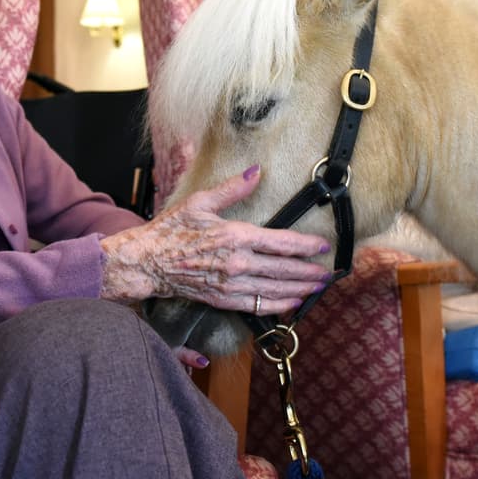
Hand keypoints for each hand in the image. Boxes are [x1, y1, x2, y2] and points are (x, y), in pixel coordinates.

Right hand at [100, 165, 331, 314]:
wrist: (148, 261)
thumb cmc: (171, 230)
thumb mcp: (200, 201)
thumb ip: (232, 188)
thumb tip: (256, 171)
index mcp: (235, 236)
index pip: (280, 242)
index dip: (305, 245)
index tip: (323, 247)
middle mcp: (237, 263)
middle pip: (284, 269)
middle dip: (309, 272)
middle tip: (329, 274)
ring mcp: (231, 284)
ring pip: (275, 290)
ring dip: (299, 289)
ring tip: (317, 288)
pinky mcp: (223, 300)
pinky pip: (258, 306)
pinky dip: (278, 305)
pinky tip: (292, 303)